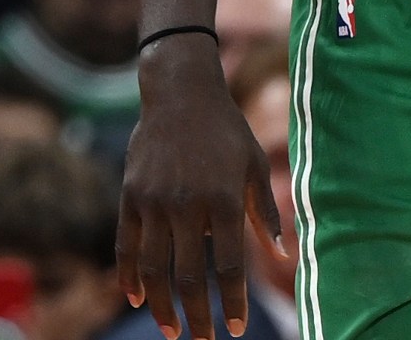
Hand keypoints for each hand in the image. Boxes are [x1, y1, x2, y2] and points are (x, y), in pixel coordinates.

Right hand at [116, 38, 286, 339]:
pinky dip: (130, 277)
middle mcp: (188, 205)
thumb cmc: (227, 133)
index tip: (236, 328)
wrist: (181, 95)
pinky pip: (127, 246)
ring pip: (154, 269)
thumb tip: (283, 255)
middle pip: (191, 275)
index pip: (229, 265)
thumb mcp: (253, 166)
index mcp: (224, 199)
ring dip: (163, 305)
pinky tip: (138, 299)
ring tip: (172, 331)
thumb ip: (265, 213)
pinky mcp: (130, 198)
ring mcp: (154, 203)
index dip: (233, 301)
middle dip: (198, 315)